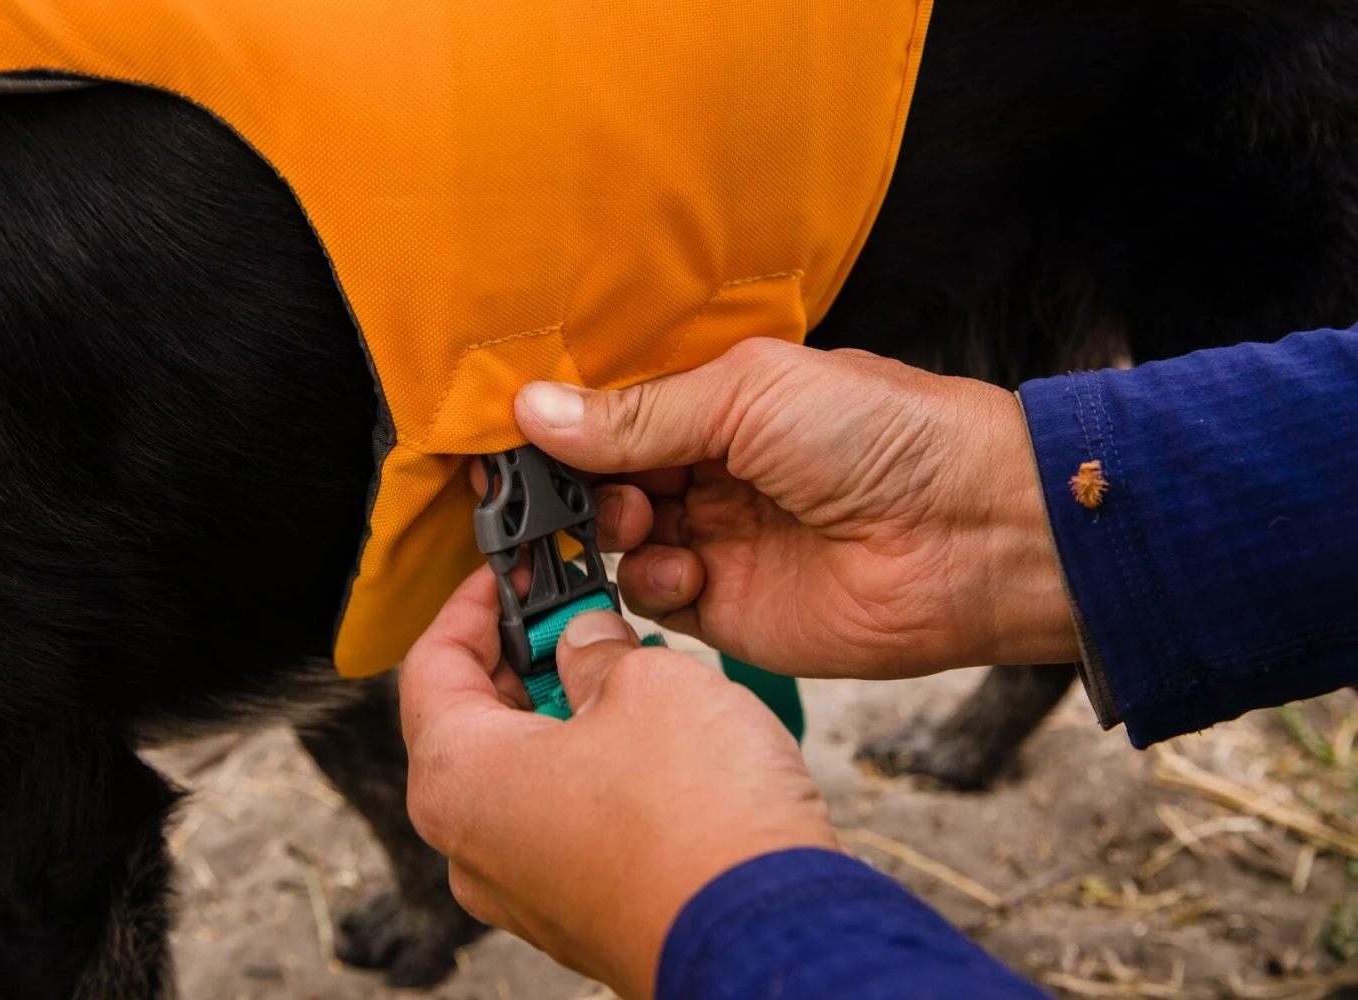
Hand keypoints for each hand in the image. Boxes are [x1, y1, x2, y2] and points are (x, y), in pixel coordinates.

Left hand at [400, 565, 839, 999]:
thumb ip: (595, 650)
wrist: (765, 936)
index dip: (473, 603)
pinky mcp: (575, 913)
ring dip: (561, 714)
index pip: (430, 664)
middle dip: (523, 658)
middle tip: (577, 615)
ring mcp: (521, 889)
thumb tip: (585, 644)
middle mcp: (471, 845)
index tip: (511, 576)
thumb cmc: (697, 819)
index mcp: (456, 778)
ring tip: (624, 671)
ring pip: (519, 775)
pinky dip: (587, 772)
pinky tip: (647, 741)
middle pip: (470, 722)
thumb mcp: (646, 681)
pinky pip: (560, 823)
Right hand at [514, 338, 1078, 677]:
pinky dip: (649, 584)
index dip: (564, 427)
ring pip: (616, 541)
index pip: (612, 415)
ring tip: (639, 520)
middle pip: (602, 481)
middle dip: (577, 485)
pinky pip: (651, 599)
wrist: (969, 533)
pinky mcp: (725, 609)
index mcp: (715, 405)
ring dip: (609, 532)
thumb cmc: (881, 435)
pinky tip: (686, 568)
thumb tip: (532, 406)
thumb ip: (639, 413)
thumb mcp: (749, 396)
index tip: (514, 436)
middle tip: (572, 489)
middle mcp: (707, 473)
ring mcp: (714, 540)